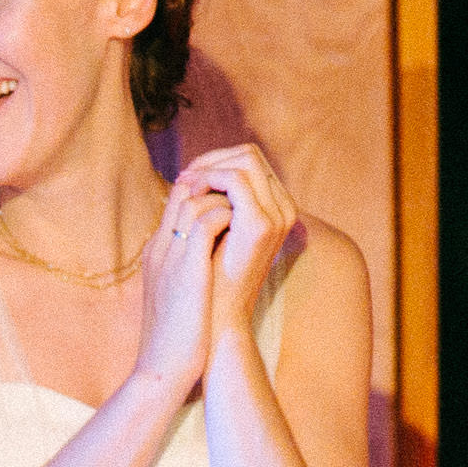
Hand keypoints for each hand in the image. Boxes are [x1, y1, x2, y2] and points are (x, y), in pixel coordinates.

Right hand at [129, 182, 232, 397]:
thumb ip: (191, 272)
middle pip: (183, 190)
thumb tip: (219, 261)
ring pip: (193, 198)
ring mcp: (170, 254)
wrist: (163, 368)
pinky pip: (205, 220)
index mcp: (157, 252)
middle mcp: (160, 246)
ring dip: (225, 202)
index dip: (207, 193)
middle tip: (246, 205)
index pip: (178, 200)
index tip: (235, 205)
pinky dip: (227, 218)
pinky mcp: (185, 267)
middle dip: (218, 188)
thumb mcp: (179, 296)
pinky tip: (244, 232)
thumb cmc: (176, 339)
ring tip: (246, 219)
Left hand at [171, 144, 297, 333]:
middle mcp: (283, 208)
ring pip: (245, 160)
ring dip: (208, 166)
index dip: (215, 160)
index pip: (250, 160)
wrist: (214, 313)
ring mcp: (276, 215)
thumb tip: (192, 171)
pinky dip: (209, 178)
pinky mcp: (261, 224)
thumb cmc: (208, 274)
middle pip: (250, 153)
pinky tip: (189, 194)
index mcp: (276, 207)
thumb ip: (213, 200)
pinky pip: (236, 180)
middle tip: (184, 178)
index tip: (187, 176)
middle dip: (211, 158)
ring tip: (184, 186)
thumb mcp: (213, 229)